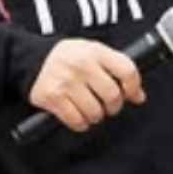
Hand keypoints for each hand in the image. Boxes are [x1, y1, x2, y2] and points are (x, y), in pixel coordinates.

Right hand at [29, 39, 144, 131]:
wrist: (34, 60)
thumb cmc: (70, 58)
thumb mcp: (96, 53)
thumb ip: (118, 69)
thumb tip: (138, 96)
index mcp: (96, 51)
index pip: (127, 70)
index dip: (134, 87)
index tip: (132, 94)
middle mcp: (81, 65)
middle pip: (113, 95)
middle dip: (114, 106)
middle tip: (108, 104)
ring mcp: (65, 81)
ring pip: (95, 112)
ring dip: (96, 116)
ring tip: (91, 107)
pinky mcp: (52, 97)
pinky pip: (76, 121)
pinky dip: (81, 123)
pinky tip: (79, 114)